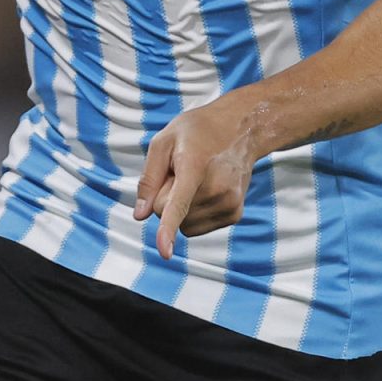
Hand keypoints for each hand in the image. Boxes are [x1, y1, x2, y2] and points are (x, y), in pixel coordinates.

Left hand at [134, 98, 261, 258]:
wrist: (241, 128)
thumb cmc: (198, 132)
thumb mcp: (164, 141)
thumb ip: (149, 179)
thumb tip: (140, 215)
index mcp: (195, 167)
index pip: (178, 204)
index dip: (168, 228)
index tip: (165, 251)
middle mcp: (217, 188)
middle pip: (168, 213)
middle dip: (167, 196)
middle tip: (182, 171)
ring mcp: (229, 203)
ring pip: (183, 225)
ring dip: (182, 206)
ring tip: (197, 178)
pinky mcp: (234, 214)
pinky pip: (197, 228)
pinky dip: (194, 214)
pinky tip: (206, 190)